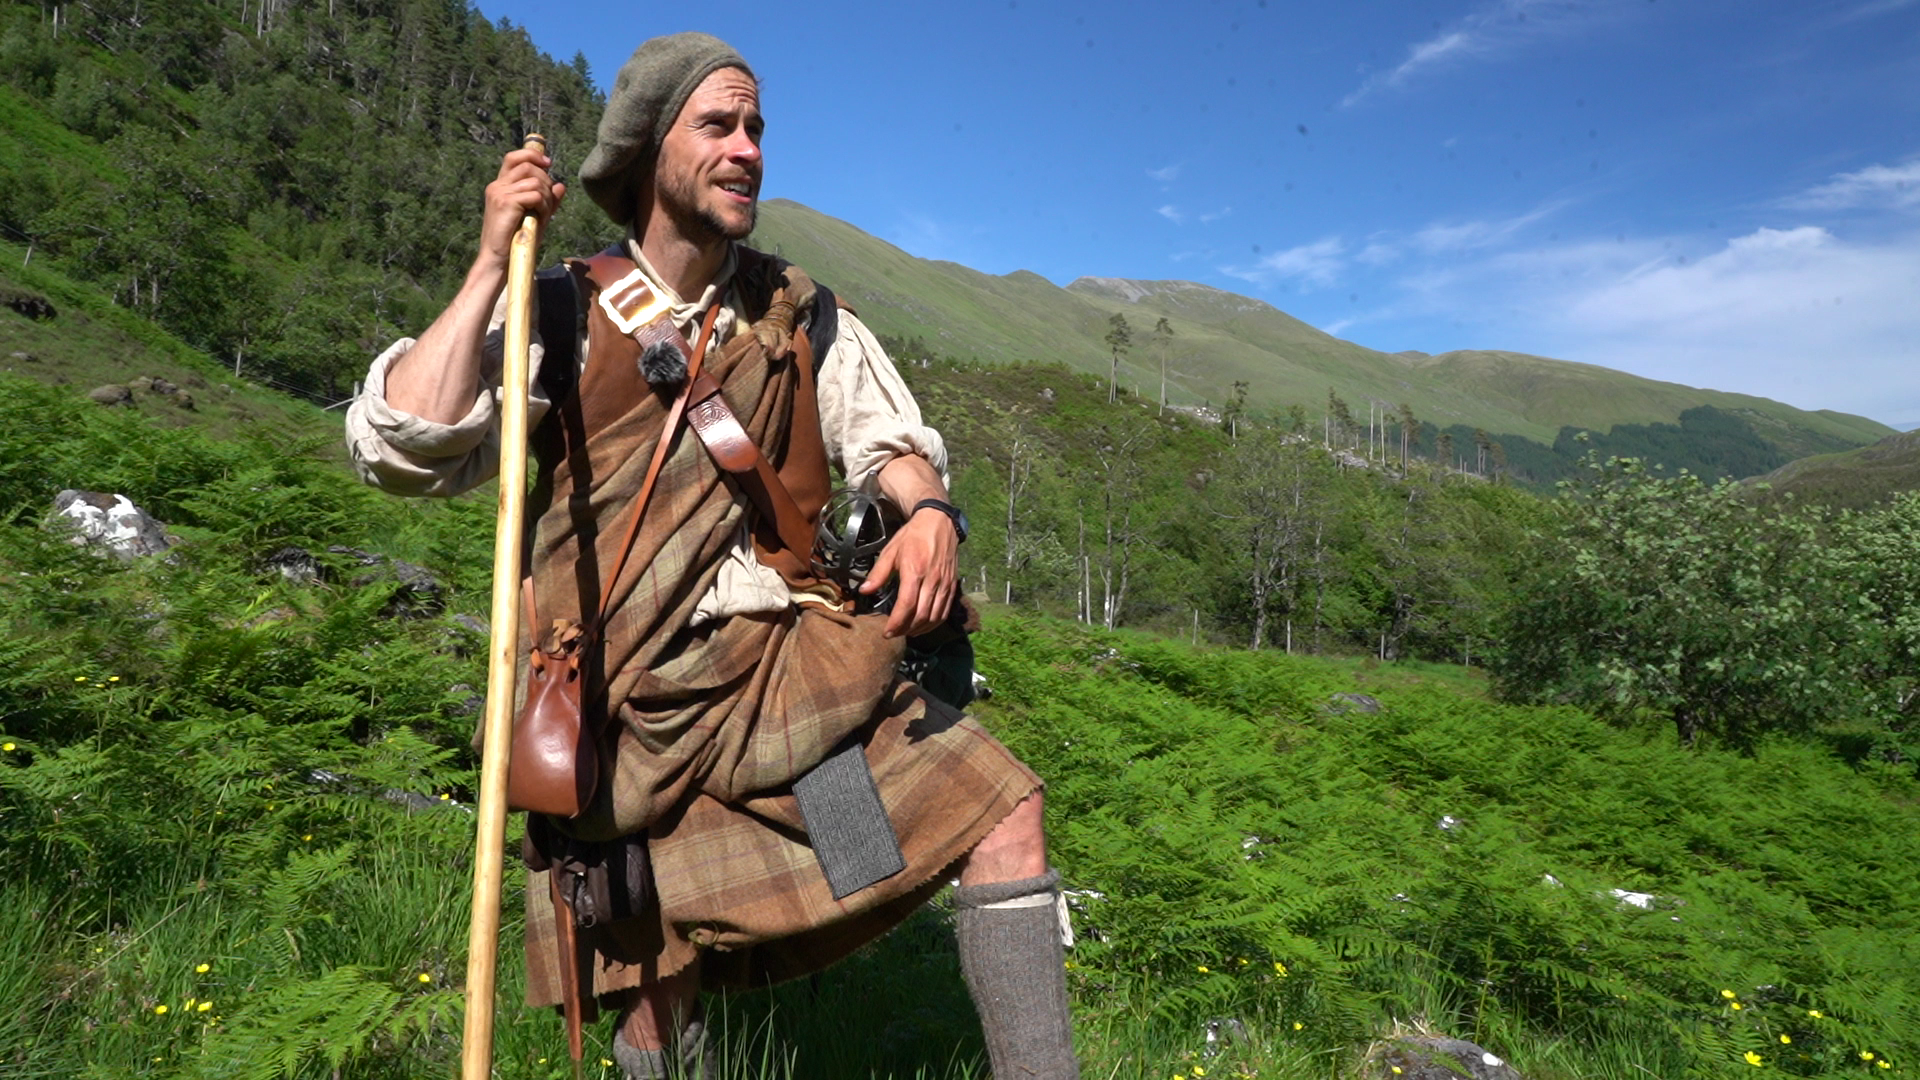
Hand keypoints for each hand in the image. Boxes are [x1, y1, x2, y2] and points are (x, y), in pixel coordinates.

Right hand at [478, 147, 566, 267]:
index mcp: (500, 186)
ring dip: (546, 198)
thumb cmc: (515, 240)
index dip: (532, 155)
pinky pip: (535, 195)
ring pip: (535, 182)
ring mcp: (499, 193)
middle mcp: (497, 186)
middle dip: (545, 183)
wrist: (498, 259)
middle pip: (529, 167)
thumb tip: (561, 185)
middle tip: (547, 204)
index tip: (548, 163)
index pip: (514, 157)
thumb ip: (547, 200)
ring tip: (542, 215)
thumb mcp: (535, 217)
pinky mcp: (505, 202)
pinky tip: (540, 218)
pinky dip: (543, 207)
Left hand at [860, 506, 958, 638]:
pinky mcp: (952, 585)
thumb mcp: (891, 551)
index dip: (896, 623)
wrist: (938, 522)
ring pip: (935, 616)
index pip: (907, 605)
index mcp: (915, 571)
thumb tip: (865, 591)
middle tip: (894, 634)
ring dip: (921, 629)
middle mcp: (932, 580)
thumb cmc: (912, 536)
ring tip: (907, 632)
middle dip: (906, 630)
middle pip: (921, 615)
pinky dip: (934, 623)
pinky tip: (923, 625)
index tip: (887, 632)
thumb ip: (878, 573)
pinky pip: (945, 610)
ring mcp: (944, 584)